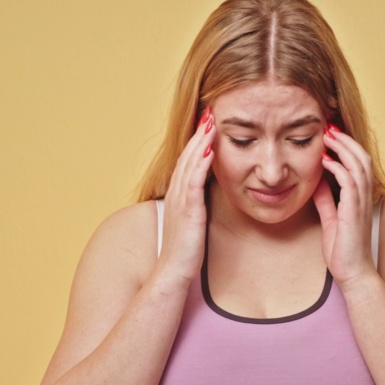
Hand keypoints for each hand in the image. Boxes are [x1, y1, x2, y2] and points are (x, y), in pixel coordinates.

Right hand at [155, 109, 215, 285]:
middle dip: (199, 133)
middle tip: (211, 111)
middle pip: (187, 156)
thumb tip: (206, 199)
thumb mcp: (191, 224)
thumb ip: (197, 208)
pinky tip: (209, 149)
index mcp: (179, 196)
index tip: (208, 123)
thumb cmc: (184, 253)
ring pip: (190, 164)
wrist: (172, 274)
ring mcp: (181, 202)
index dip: (197, 141)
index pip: (188, 162)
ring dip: (200, 142)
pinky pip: (194, 182)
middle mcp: (177, 194)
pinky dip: (200, 164)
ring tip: (211, 121)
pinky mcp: (188, 211)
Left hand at [312, 123, 377, 286]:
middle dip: (346, 140)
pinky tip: (325, 160)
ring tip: (328, 136)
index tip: (331, 135)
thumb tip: (317, 182)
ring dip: (343, 148)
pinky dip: (338, 168)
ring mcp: (361, 202)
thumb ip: (326, 199)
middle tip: (329, 128)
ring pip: (358, 165)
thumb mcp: (331, 219)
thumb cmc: (343, 250)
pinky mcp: (354, 210)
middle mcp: (364, 196)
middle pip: (361, 158)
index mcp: (360, 197)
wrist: (353, 273)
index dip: (347, 147)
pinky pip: (349, 181)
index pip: (358, 164)